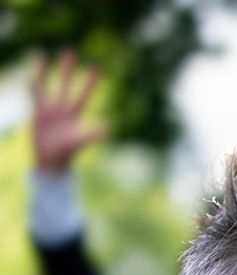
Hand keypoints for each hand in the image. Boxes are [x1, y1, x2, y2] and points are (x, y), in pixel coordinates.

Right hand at [32, 51, 104, 172]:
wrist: (51, 162)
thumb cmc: (66, 153)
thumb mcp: (78, 142)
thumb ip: (90, 134)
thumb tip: (107, 129)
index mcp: (74, 114)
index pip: (83, 93)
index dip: (89, 81)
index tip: (96, 67)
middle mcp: (63, 109)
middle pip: (65, 83)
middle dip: (67, 69)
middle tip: (70, 50)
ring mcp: (49, 110)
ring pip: (47, 85)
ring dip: (45, 72)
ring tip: (41, 55)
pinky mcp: (37, 114)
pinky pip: (34, 95)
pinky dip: (32, 84)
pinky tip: (30, 73)